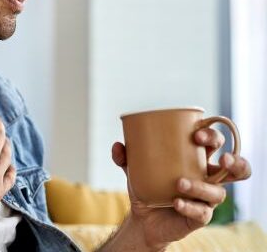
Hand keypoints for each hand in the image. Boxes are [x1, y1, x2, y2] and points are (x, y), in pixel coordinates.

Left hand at [111, 128, 251, 248]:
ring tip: (180, 183)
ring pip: (218, 192)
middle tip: (222, 159)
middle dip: (235, 162)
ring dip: (201, 186)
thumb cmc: (147, 187)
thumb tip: (118, 146)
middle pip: (236, 168)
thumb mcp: (134, 170)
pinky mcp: (200, 217)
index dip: (213, 136)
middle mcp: (208, 178)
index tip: (196, 134)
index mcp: (197, 160)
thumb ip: (126, 157)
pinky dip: (189, 207)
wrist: (143, 219)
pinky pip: (202, 213)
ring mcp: (206, 199)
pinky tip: (176, 202)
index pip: (215, 143)